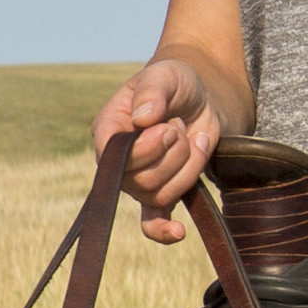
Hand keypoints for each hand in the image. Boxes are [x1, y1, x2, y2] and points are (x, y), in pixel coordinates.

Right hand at [97, 53, 226, 239]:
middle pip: (142, 179)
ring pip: (161, 193)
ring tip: (190, 138)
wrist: (200, 99)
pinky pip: (153, 222)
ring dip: (188, 166)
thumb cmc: (176, 83)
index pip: (114, 155)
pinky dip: (163, 230)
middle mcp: (117, 161)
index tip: (168, 127)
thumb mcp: (166, 75)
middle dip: (174, 153)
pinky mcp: (160, 193)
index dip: (145, 149)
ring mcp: (137, 181)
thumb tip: (144, 118)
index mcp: (108, 128)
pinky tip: (178, 232)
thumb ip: (153, 92)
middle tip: (180, 126)